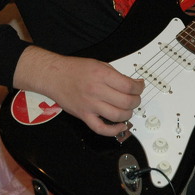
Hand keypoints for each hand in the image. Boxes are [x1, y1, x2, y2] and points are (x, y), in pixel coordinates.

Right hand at [13, 45, 144, 136]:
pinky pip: (101, 129)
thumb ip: (116, 75)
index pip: (129, 86)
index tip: (140, 87)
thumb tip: (133, 85)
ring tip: (128, 109)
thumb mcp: (99, 64)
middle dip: (136, 101)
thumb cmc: (75, 69)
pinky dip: (114, 131)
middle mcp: (96, 90)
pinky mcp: (84, 116)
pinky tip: (121, 126)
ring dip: (128, 114)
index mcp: (102, 75)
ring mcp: (90, 105)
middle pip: (126, 102)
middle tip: (135, 98)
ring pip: (117, 116)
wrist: (54, 76)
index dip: (139, 88)